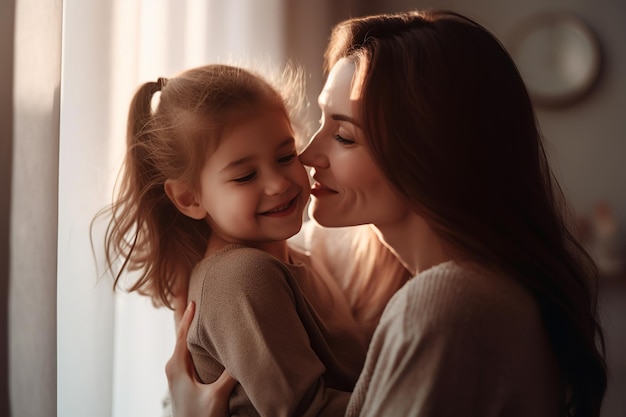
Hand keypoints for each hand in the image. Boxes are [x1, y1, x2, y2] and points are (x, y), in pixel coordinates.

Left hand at [165, 302, 237, 416]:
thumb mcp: (217, 395)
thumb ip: (229, 374)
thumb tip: (242, 353)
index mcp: (176, 366)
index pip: (182, 334)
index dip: (188, 315)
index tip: (194, 298)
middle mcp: (173, 367)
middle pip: (179, 335)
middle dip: (184, 316)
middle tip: (186, 295)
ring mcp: (177, 374)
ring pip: (183, 345)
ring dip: (188, 328)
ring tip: (194, 311)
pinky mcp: (183, 381)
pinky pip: (186, 353)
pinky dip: (192, 341)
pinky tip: (199, 339)